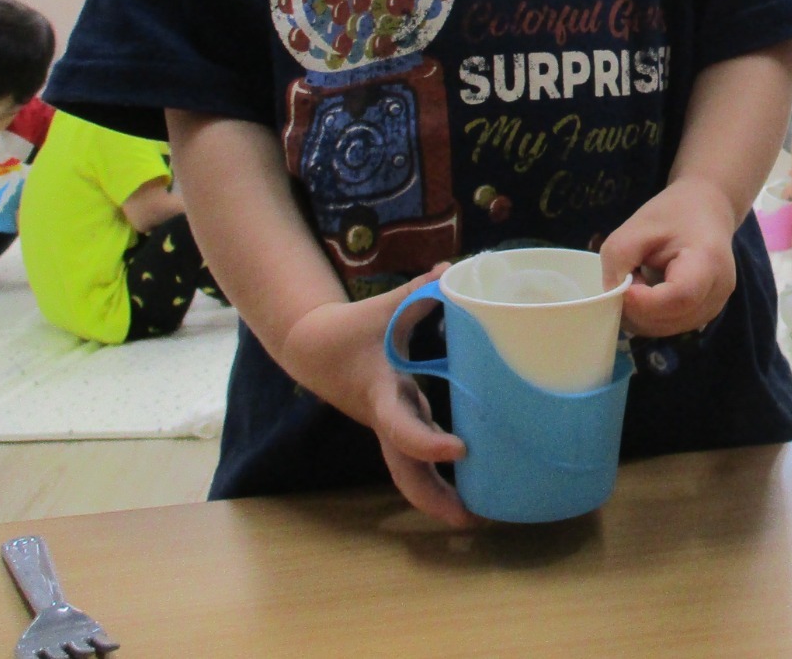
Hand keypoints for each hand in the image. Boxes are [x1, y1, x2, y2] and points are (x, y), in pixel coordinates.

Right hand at [281, 264, 472, 527]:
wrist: (313, 349)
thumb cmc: (350, 328)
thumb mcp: (382, 308)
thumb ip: (418, 293)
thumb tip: (453, 271)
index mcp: (380, 394)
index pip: (402, 428)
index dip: (428, 442)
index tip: (460, 450)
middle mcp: (385, 419)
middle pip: (404, 471)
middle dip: (433, 498)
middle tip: (469, 520)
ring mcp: (390, 426)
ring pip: (409, 472)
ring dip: (437, 497)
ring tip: (478, 517)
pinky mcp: (397, 425)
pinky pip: (415, 460)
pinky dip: (436, 477)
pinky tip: (469, 490)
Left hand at [601, 176, 738, 337]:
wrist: (707, 209)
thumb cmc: (674, 213)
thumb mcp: (636, 227)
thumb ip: (618, 261)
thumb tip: (611, 298)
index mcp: (708, 262)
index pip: (678, 298)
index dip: (644, 301)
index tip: (621, 286)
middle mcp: (717, 292)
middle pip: (669, 319)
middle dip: (635, 308)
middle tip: (624, 277)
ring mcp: (713, 307)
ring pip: (665, 328)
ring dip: (640, 313)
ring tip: (637, 280)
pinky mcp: (704, 314)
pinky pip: (669, 326)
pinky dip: (649, 316)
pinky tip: (646, 291)